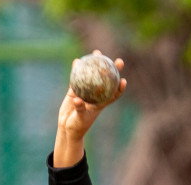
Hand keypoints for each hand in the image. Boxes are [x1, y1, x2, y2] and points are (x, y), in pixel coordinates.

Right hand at [53, 52, 124, 166]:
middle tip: (119, 60)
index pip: (113, 96)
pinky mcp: (75, 90)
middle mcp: (95, 96)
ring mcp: (85, 91)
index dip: (119, 89)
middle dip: (113, 70)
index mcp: (100, 104)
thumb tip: (77, 100)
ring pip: (93, 75)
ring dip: (95, 64)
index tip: (123, 80)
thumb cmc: (77, 126)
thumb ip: (79, 109)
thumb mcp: (79, 119)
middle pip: (107, 81)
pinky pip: (77, 78)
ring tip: (96, 52)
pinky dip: (77, 70)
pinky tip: (77, 61)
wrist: (67, 127)